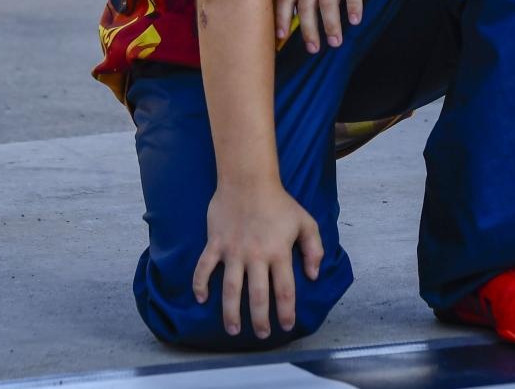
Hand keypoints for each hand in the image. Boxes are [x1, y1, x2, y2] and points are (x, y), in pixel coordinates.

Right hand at [193, 180, 323, 338]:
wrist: (248, 179)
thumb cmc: (279, 201)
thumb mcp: (306, 222)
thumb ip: (314, 249)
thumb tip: (313, 275)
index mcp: (279, 252)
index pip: (284, 291)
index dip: (286, 312)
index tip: (286, 325)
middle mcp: (256, 256)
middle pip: (258, 296)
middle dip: (260, 320)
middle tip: (262, 335)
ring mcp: (233, 251)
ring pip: (231, 289)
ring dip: (231, 312)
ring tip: (233, 329)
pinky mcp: (216, 243)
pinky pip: (204, 267)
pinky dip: (200, 284)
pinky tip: (202, 298)